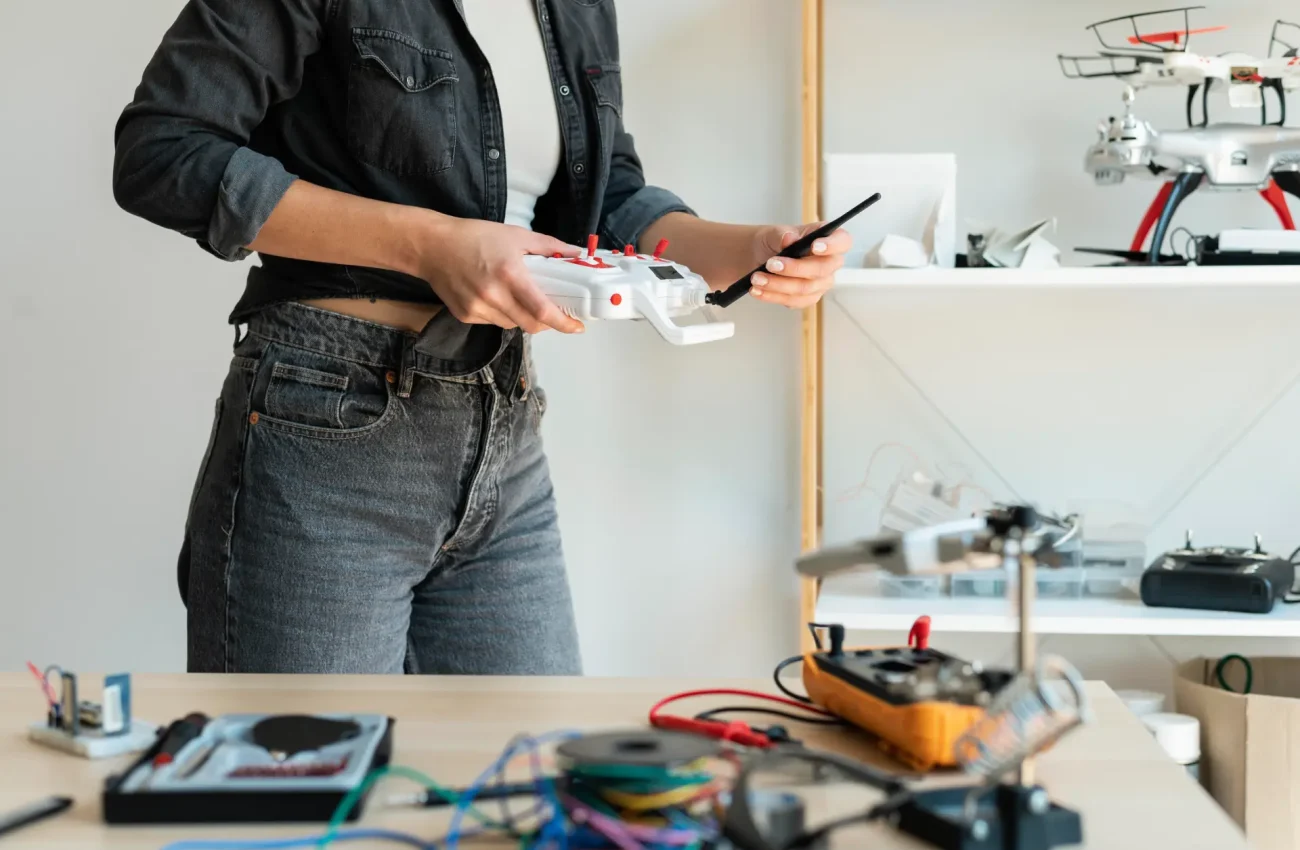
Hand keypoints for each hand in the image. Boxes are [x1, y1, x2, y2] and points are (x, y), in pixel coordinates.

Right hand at [419, 217, 584, 333]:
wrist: (431, 245)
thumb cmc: (474, 236)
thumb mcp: (515, 235)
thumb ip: (549, 246)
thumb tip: (576, 253)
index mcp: (509, 275)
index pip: (542, 310)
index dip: (563, 323)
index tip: (577, 327)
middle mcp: (493, 296)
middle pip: (529, 325)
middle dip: (546, 323)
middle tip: (553, 314)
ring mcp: (477, 308)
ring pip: (511, 325)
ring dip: (522, 317)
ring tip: (519, 298)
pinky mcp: (465, 315)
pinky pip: (493, 322)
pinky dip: (502, 314)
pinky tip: (495, 297)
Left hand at [747, 222, 850, 308]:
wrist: (762, 258)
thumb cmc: (776, 242)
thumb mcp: (774, 233)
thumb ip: (782, 235)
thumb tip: (789, 239)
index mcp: (828, 239)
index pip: (842, 242)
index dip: (832, 245)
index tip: (814, 246)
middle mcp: (830, 262)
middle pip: (822, 269)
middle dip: (794, 268)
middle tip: (770, 264)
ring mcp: (821, 282)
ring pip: (805, 288)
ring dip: (778, 285)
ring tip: (756, 278)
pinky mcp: (808, 298)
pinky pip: (794, 301)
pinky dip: (773, 296)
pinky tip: (757, 290)